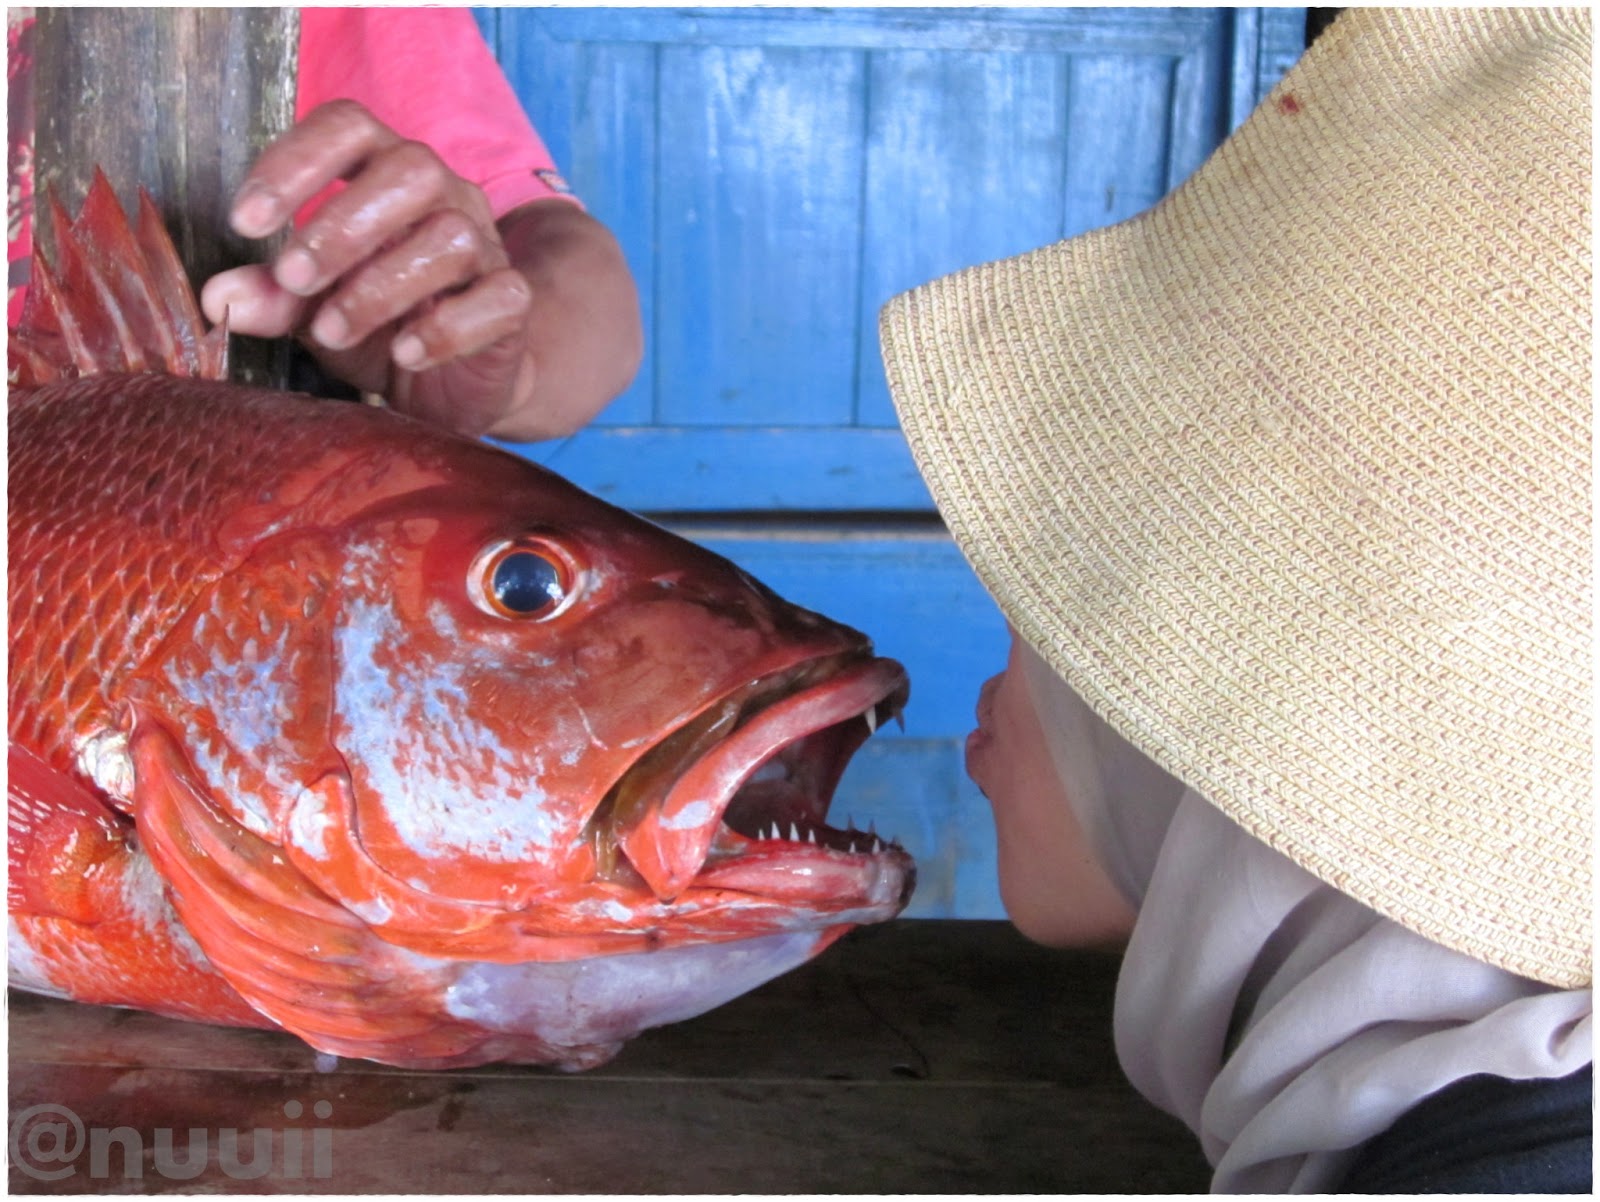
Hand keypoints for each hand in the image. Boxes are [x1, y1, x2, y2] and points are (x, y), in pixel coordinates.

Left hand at [202, 100, 640, 439]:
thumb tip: (218, 297)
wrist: (453, 383)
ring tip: (332, 331)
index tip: (245, 222)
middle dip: (342, 226)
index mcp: (385, 172)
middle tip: (295, 279)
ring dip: (380, 286)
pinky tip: (404, 354)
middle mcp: (444, 195)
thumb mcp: (313, 310)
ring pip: (450, 238)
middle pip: (411, 170)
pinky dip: (445, 329)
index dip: (296, 161)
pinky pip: (495, 298)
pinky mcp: (511, 302)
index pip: (349, 126)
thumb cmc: (379, 326)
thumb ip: (273, 297)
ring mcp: (486, 246)